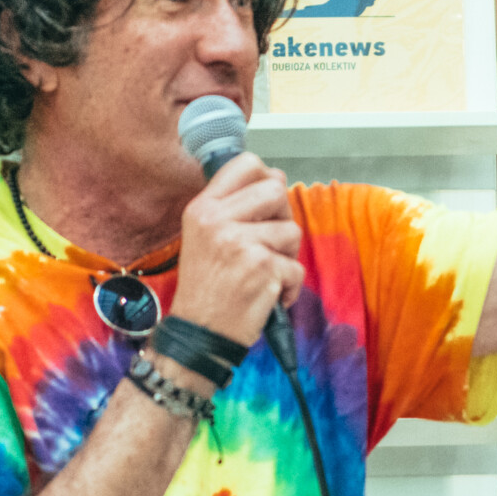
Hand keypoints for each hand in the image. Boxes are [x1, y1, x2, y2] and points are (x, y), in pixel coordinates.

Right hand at [173, 152, 303, 355]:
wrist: (199, 331)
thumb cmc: (206, 288)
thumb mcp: (204, 236)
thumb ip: (233, 208)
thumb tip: (275, 179)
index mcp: (203, 208)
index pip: (246, 164)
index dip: (266, 179)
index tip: (266, 202)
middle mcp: (218, 220)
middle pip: (276, 190)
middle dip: (283, 216)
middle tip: (270, 241)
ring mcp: (241, 243)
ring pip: (292, 231)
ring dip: (286, 256)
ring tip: (264, 273)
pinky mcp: (263, 268)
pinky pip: (297, 268)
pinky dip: (290, 288)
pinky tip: (269, 295)